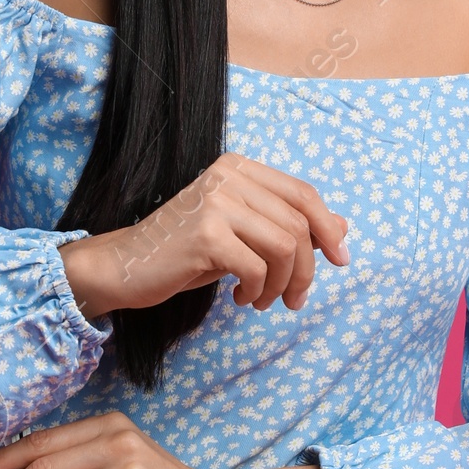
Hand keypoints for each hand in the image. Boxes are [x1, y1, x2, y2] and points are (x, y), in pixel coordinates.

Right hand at [59, 154, 348, 320]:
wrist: (125, 266)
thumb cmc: (186, 251)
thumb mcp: (243, 234)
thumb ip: (286, 224)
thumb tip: (343, 226)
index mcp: (239, 168)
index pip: (303, 194)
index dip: (328, 228)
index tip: (340, 260)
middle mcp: (229, 176)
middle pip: (299, 223)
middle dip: (307, 269)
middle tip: (295, 299)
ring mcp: (216, 202)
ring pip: (285, 246)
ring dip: (283, 284)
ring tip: (266, 301)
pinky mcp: (206, 234)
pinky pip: (258, 267)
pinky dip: (259, 290)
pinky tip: (243, 298)